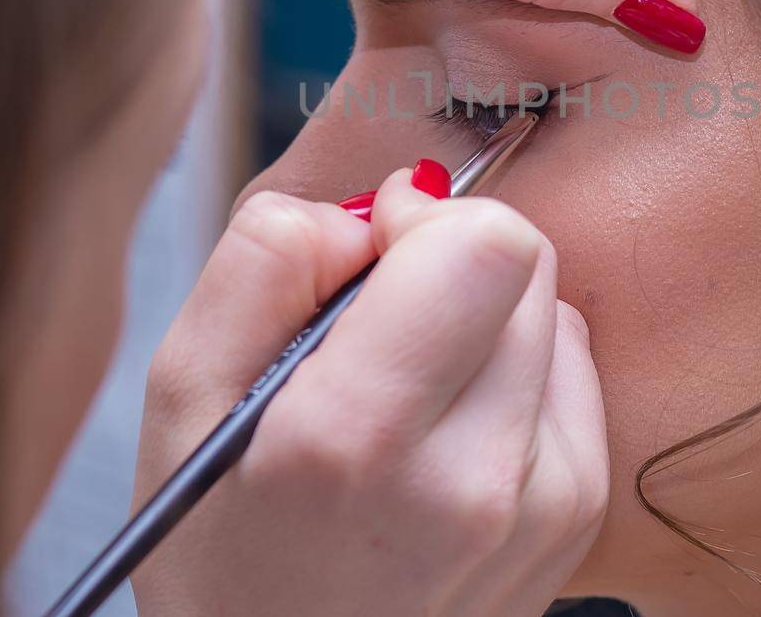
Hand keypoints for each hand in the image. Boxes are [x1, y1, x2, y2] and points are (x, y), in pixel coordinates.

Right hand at [132, 168, 608, 616]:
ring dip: (483, 320)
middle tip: (379, 321)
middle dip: (449, 259)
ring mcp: (543, 503)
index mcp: (356, 435)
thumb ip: (260, 264)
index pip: (486, 243)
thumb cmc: (225, 553)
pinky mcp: (579, 517)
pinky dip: (515, 377)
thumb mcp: (182, 398)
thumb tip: (367, 207)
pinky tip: (448, 433)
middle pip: (524, 263)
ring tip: (408, 392)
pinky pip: (571, 376)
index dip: (424, 219)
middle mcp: (473, 475)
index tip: (371, 248)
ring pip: (551, 313)